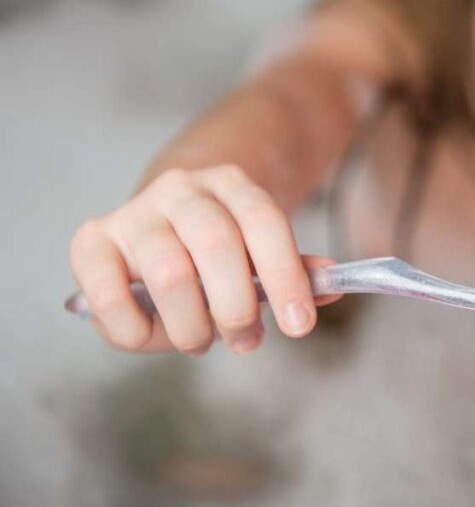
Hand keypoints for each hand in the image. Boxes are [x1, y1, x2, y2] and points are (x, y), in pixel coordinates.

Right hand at [69, 165, 341, 354]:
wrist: (164, 220)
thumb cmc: (221, 248)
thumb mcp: (261, 251)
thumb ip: (293, 269)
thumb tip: (333, 285)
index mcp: (231, 182)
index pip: (265, 221)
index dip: (285, 275)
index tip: (300, 326)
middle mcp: (180, 188)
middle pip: (216, 245)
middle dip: (237, 308)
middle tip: (247, 341)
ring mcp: (134, 211)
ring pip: (168, 274)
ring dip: (192, 325)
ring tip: (201, 341)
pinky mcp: (92, 240)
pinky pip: (107, 294)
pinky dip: (135, 330)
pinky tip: (154, 338)